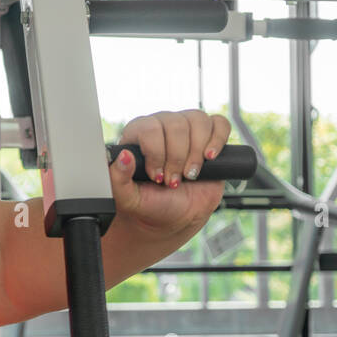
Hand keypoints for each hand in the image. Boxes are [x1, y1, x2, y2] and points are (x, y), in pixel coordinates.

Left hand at [108, 109, 231, 234]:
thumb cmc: (151, 204)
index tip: (158, 176)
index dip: (157, 153)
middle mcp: (161, 126)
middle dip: (177, 158)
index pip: (149, 129)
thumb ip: (117, 179)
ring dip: (196, 152)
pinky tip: (210, 157)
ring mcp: (186, 130)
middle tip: (174, 180)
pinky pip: (219, 123)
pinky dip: (218, 139)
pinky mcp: (209, 137)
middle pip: (176, 124)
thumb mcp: (128, 198)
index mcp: (137, 135)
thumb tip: (123, 156)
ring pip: (197, 120)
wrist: (176, 216)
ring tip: (190, 174)